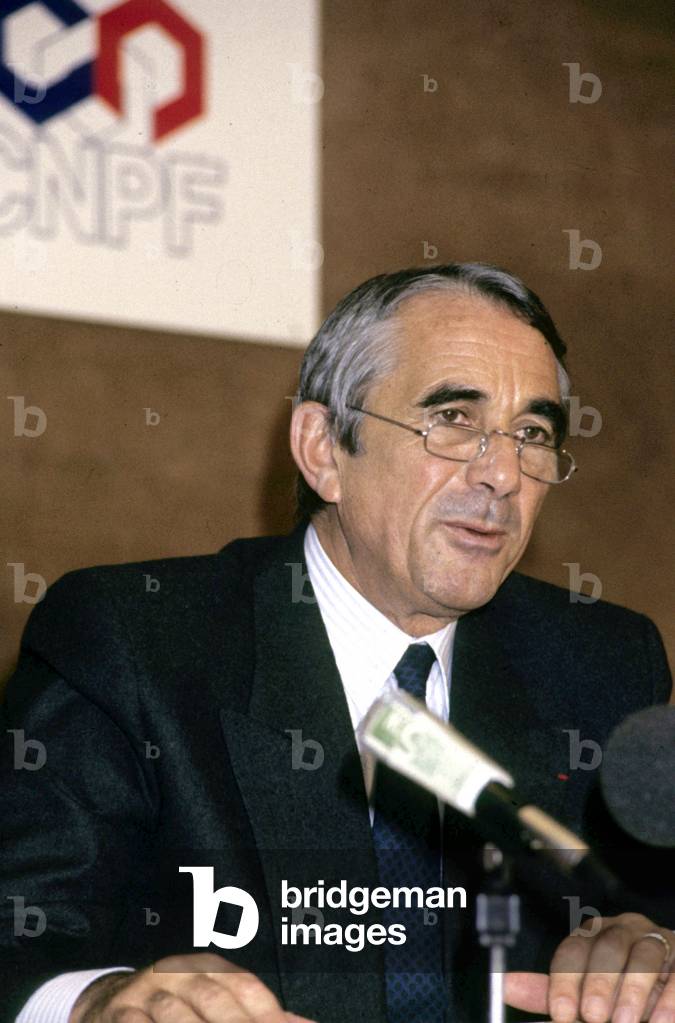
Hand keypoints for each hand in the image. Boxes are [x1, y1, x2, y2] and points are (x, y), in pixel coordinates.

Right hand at [69, 953, 316, 1022]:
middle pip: (214, 1000)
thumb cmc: (174, 1007)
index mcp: (207, 969)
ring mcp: (145, 994)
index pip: (244, 988)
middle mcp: (178, 974)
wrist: (106, 1003)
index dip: (269, 1012)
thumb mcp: (212, 1000)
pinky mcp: (116, 1015)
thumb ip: (254, 1011)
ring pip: (177, 1015)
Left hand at [505, 913, 674, 1022]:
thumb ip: (550, 992)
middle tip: (594, 1017)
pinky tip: (659, 1021)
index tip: (563, 1014)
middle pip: (608, 947)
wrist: (664, 992)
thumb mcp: (583, 992)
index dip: (565, 981)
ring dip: (633, 990)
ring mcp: (657, 940)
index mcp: (593, 935)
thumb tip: (502, 986)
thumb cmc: (617, 991)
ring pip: (644, 954)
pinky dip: (668, 999)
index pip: (573, 949)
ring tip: (625, 1022)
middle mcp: (624, 930)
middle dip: (598, 984)